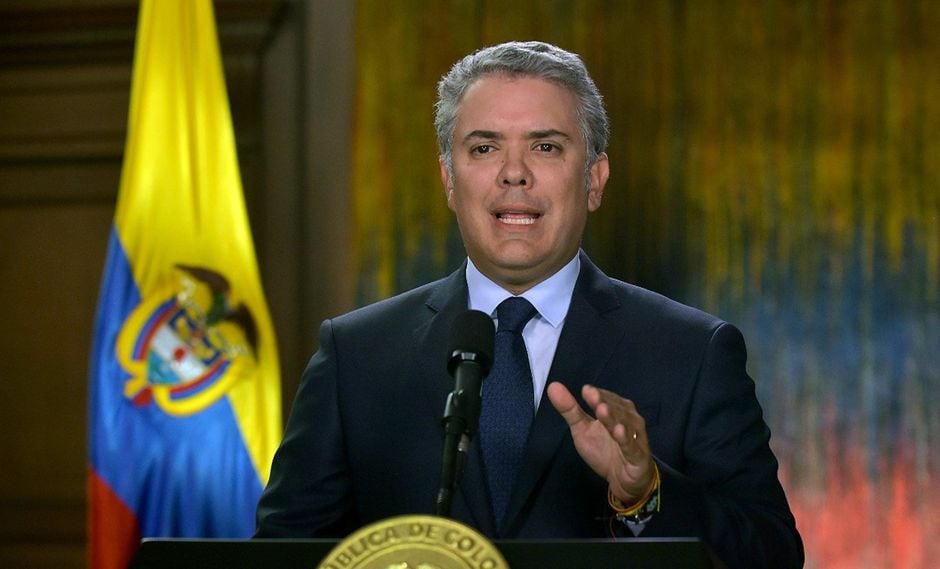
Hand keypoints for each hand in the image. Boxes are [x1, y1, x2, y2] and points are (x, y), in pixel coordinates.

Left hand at [546, 382, 654, 502]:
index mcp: (616, 409)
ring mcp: (635, 437)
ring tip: (602, 410)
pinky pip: (632, 447)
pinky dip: (626, 440)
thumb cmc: (604, 450)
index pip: (606, 398)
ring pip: (625, 425)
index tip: (586, 390)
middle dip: (604, 402)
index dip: (597, 395)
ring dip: (614, 417)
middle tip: (593, 397)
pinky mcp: (638, 456)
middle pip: (616, 409)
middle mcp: (629, 419)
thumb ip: (569, 409)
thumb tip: (553, 386)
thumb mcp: (582, 429)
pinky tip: (619, 432)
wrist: (623, 480)